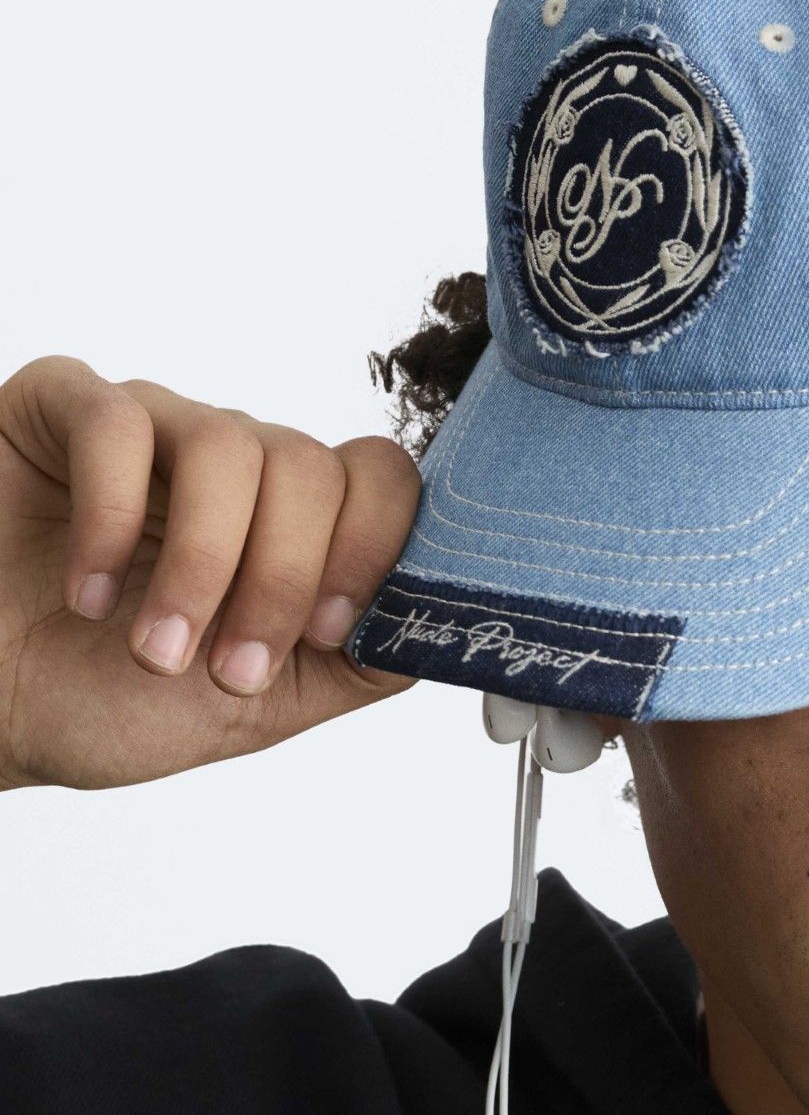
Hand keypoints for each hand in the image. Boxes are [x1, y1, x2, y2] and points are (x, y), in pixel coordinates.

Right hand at [0, 355, 422, 790]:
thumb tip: (443, 622)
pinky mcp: (59, 409)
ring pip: (232, 445)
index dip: (373, 550)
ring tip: (153, 647)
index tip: (328, 632)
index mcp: (290, 524)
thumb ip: (358, 661)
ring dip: (203, 566)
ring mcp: (150, 430)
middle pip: (314, 466)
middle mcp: (232, 466)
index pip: (380, 480)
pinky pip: (120, 424)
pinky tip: (89, 590)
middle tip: (227, 666)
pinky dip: (114, 519)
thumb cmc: (102, 700)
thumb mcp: (262, 705)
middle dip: (281, 579)